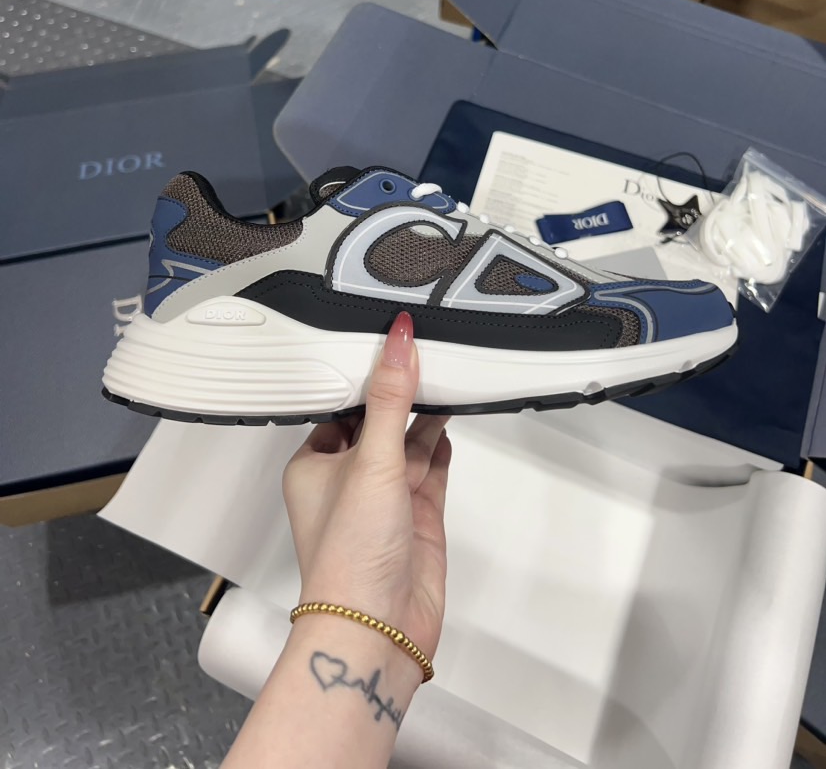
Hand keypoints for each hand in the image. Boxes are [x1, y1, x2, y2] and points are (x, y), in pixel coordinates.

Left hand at [282, 311, 451, 660]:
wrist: (379, 626)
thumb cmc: (348, 556)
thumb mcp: (371, 460)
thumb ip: (390, 400)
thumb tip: (396, 343)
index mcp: (316, 464)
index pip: (342, 407)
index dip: (365, 377)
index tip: (389, 344)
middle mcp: (349, 480)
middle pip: (379, 423)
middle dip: (402, 394)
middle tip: (426, 354)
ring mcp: (385, 498)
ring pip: (408, 444)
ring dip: (425, 416)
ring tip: (445, 377)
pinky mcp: (416, 515)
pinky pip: (430, 469)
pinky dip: (439, 446)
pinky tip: (448, 423)